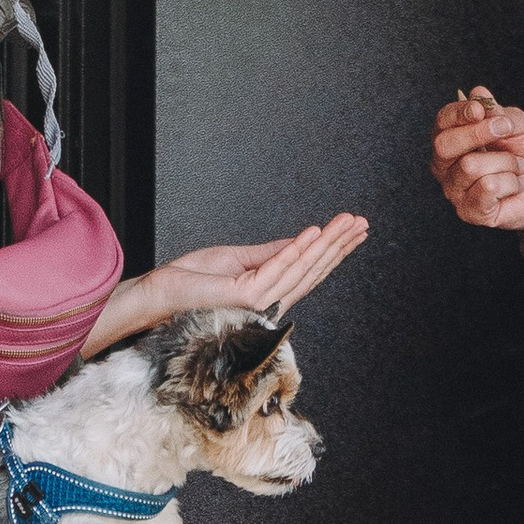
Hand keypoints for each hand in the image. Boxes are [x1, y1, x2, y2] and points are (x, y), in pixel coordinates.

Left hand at [89, 215, 368, 353]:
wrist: (161, 293)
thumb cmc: (191, 280)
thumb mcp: (238, 258)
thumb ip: (270, 253)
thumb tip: (301, 241)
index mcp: (268, 290)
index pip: (309, 269)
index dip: (334, 249)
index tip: (354, 229)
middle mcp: (269, 299)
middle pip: (313, 269)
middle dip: (339, 245)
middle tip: (362, 223)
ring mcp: (258, 300)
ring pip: (302, 268)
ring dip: (327, 244)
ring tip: (346, 223)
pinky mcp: (245, 297)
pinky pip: (277, 270)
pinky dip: (296, 251)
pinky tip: (314, 233)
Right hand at [432, 88, 523, 237]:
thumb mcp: (520, 124)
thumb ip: (497, 112)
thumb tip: (477, 93)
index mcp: (455, 139)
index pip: (442, 122)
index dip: (459, 113)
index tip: (480, 110)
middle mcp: (448, 166)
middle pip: (444, 145)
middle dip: (479, 134)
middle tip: (507, 132)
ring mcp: (457, 190)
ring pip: (470, 167)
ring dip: (506, 162)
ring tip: (517, 167)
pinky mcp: (471, 212)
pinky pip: (486, 188)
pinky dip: (510, 182)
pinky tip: (514, 186)